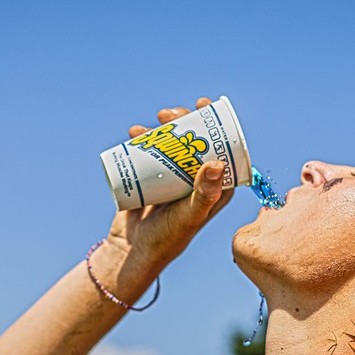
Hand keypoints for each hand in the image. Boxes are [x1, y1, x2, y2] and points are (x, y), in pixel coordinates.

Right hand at [105, 97, 233, 273]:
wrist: (134, 249)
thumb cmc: (169, 237)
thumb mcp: (190, 214)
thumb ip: (206, 194)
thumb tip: (218, 162)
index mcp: (215, 186)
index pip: (220, 149)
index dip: (214, 125)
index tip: (203, 105)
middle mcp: (195, 179)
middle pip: (192, 142)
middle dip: (182, 122)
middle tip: (169, 114)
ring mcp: (173, 178)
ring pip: (170, 145)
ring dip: (160, 128)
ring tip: (148, 125)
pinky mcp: (151, 178)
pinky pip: (148, 154)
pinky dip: (141, 140)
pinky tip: (134, 133)